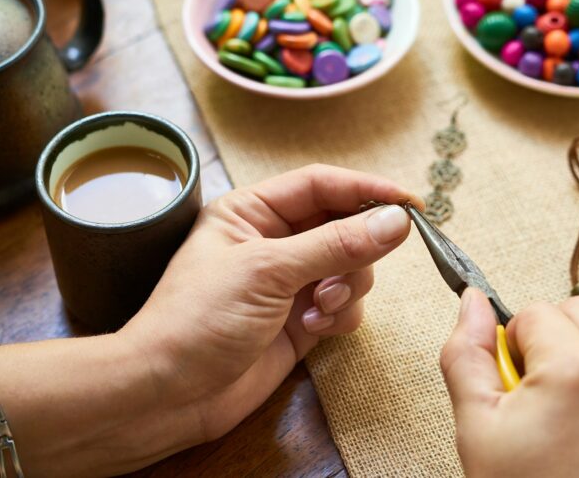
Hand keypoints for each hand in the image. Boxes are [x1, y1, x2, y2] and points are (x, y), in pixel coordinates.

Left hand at [121, 164, 421, 446]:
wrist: (169, 394)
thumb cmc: (198, 319)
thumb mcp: (267, 270)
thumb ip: (335, 244)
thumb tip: (395, 220)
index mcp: (251, 211)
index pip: (320, 185)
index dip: (365, 189)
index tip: (409, 203)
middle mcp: (273, 242)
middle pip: (342, 226)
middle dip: (356, 248)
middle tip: (357, 267)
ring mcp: (289, 283)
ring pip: (350, 268)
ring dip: (346, 286)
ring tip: (319, 307)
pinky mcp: (301, 320)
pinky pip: (344, 305)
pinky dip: (340, 315)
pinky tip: (314, 328)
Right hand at [441, 290, 578, 477]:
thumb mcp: (477, 428)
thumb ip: (466, 353)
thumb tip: (472, 301)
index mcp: (574, 370)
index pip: (534, 311)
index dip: (514, 347)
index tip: (516, 388)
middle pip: (577, 311)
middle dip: (552, 342)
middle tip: (539, 396)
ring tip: (571, 412)